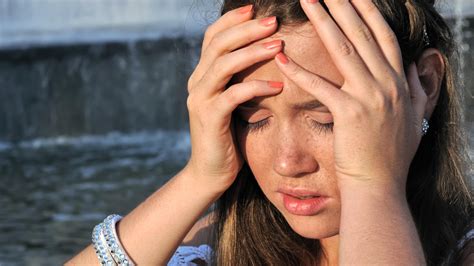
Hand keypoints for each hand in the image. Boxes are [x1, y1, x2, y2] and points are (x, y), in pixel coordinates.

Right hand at [185, 6, 283, 192]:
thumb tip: (264, 55)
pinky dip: (256, 87)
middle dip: (246, 29)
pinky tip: (279, 85)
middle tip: (273, 20)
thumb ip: (238, 80)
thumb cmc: (229, 136)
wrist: (211, 172)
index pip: (212, 37)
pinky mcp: (209, 119)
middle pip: (217, 44)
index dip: (232, 20)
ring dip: (252, 52)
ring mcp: (200, 100)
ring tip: (279, 45)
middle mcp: (196, 83)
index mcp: (202, 75)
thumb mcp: (232, 102)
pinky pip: (233, 95)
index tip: (256, 8)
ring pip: (223, 65)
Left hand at [275, 0, 427, 191]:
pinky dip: (299, 70)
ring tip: (306, 2)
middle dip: (343, 6)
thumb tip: (420, 68)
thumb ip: (419, 91)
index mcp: (400, 83)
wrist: (379, 186)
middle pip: (362, 35)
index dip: (369, 12)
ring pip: (343, 50)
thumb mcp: (415, 119)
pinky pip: (320, 86)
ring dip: (323, 22)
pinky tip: (281, 56)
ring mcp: (369, 97)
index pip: (384, 38)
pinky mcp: (349, 114)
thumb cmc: (392, 157)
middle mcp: (387, 84)